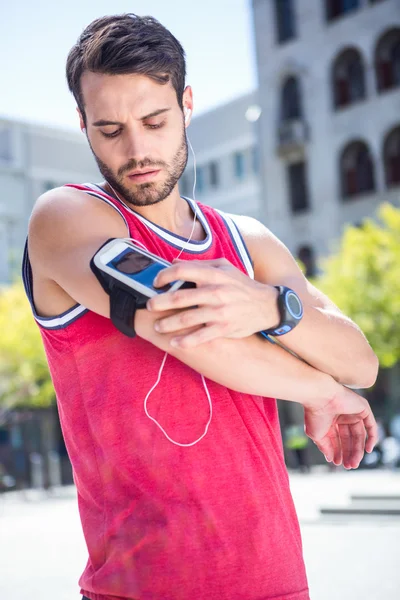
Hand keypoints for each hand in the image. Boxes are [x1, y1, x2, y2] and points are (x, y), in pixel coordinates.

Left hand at [146, 258, 279, 347]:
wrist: (267, 306)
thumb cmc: (242, 285)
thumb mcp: (225, 268)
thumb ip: (200, 265)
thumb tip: (174, 262)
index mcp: (214, 275)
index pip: (182, 271)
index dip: (164, 276)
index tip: (156, 282)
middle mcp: (216, 293)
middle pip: (179, 297)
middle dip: (159, 302)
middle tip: (149, 306)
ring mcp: (219, 312)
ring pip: (186, 319)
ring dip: (167, 324)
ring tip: (157, 326)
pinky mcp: (224, 328)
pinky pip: (201, 337)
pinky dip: (185, 341)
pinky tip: (175, 343)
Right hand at [304, 387, 377, 468]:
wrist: (319, 397)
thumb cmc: (314, 414)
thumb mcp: (317, 435)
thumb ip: (326, 447)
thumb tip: (331, 459)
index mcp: (331, 420)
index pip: (339, 439)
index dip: (339, 452)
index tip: (338, 463)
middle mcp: (343, 416)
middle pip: (350, 438)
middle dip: (349, 453)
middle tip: (349, 466)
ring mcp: (353, 412)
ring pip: (359, 435)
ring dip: (358, 450)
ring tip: (354, 463)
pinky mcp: (363, 408)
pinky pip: (371, 426)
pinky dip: (372, 438)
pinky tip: (367, 450)